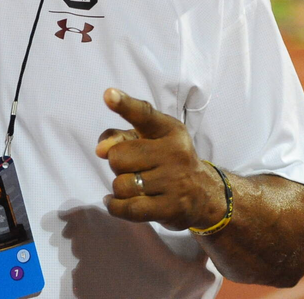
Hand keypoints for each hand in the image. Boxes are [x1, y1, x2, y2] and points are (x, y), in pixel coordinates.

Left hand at [95, 88, 223, 230]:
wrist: (203, 194)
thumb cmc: (166, 161)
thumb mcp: (149, 140)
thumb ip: (120, 137)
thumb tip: (101, 149)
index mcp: (169, 130)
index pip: (143, 115)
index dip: (124, 105)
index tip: (108, 95)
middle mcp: (175, 152)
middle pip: (118, 156)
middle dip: (117, 164)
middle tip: (132, 167)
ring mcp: (175, 181)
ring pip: (121, 184)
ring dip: (119, 188)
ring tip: (133, 186)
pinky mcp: (171, 208)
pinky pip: (129, 208)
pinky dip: (115, 206)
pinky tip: (114, 202)